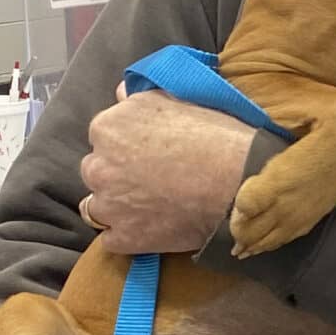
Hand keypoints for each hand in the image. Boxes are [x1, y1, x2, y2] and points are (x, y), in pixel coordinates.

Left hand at [81, 84, 255, 254]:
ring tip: (149, 206)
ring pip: (97, 208)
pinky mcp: (125, 238)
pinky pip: (112, 240)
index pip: (103, 138)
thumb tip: (120, 94)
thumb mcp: (175, 100)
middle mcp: (99, 167)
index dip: (126, 146)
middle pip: (96, 172)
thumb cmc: (214, 136)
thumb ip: (138, 99)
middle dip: (117, 175)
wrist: (239, 181)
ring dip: (117, 207)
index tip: (148, 153)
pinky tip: (151, 227)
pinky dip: (128, 235)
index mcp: (107, 129)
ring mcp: (110, 206)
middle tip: (151, 179)